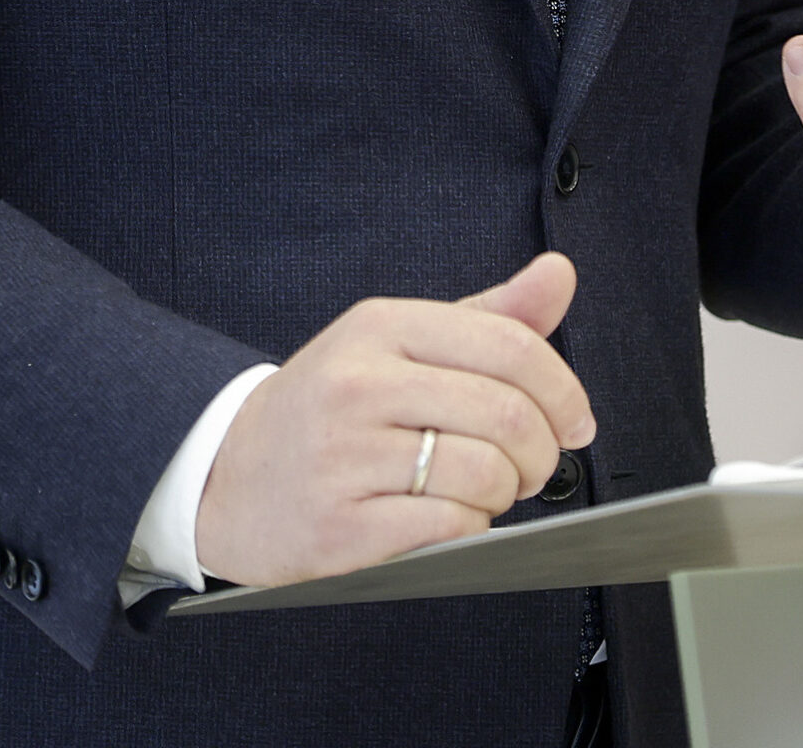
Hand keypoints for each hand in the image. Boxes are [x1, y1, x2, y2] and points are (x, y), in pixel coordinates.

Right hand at [193, 252, 596, 587]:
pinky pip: (448, 529)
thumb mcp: (400, 340)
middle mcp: (360, 383)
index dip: (563, 389)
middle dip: (542, 451)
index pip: (510, 345)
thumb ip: (490, 313)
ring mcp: (344, 457)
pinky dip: (472, 528)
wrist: (225, 472)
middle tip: (534, 465)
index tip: (577, 420)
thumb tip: (560, 273)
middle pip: (505, 415)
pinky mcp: (338, 528)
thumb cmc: (331, 404)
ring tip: (487, 489)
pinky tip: (453, 517)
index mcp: (382, 326)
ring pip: (482, 474)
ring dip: (506, 492)